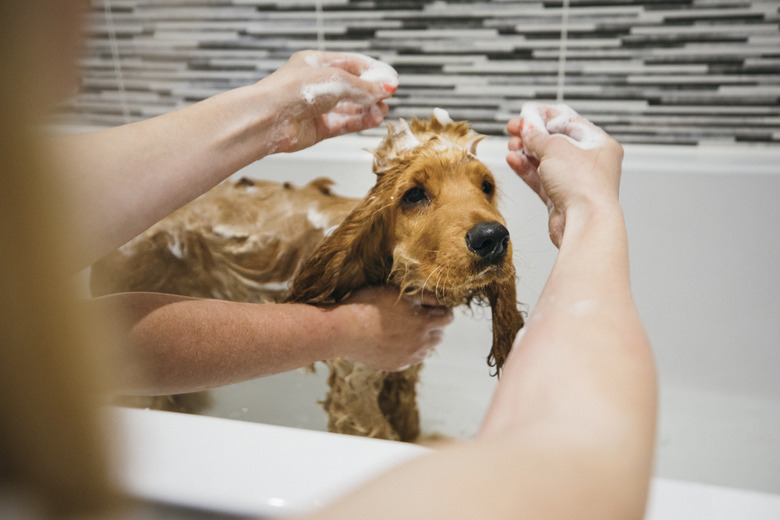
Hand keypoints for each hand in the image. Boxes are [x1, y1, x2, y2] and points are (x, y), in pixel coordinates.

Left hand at [257, 50, 397, 152]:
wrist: (268, 119)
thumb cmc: (292, 91)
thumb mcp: (336, 80)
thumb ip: (364, 87)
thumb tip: (386, 89)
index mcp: (315, 64)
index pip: (351, 64)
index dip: (373, 72)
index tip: (390, 79)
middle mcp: (316, 85)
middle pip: (351, 87)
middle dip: (371, 92)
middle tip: (388, 96)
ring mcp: (316, 108)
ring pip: (349, 107)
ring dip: (368, 109)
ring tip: (382, 111)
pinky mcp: (317, 128)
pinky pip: (343, 123)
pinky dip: (359, 122)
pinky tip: (374, 120)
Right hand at [335, 286, 453, 370]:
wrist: (343, 330)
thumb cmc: (368, 305)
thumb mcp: (398, 292)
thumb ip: (424, 296)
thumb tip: (440, 300)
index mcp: (424, 323)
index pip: (448, 317)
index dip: (442, 309)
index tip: (434, 305)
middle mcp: (421, 344)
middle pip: (440, 335)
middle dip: (434, 325)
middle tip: (419, 316)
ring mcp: (409, 357)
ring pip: (427, 350)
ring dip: (423, 340)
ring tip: (406, 329)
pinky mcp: (396, 366)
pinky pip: (411, 359)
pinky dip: (408, 350)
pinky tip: (394, 340)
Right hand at [506, 102, 623, 247]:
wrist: (584, 223)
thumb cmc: (584, 186)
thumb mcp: (556, 148)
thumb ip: (538, 136)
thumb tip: (528, 128)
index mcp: (599, 144)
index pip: (569, 122)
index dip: (545, 115)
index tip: (527, 113)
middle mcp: (590, 163)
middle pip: (556, 142)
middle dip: (532, 135)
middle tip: (514, 129)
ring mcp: (575, 182)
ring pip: (546, 162)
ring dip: (526, 153)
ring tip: (511, 145)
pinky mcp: (561, 199)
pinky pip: (541, 179)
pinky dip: (527, 170)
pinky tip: (513, 161)